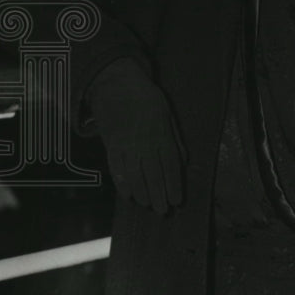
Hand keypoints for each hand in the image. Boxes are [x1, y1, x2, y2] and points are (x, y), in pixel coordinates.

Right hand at [85, 58, 186, 213]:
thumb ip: (175, 138)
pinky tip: (127, 195)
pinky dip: (121, 183)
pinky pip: (115, 167)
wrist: (117, 84)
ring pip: (135, 174)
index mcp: (162, 134)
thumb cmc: (146, 98)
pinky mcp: (111, 143)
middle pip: (154, 173)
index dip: (174, 184)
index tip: (177, 201)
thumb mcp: (167, 113)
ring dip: (142, 192)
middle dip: (159, 194)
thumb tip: (184, 161)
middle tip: (163, 211)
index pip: (171, 165)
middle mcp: (145, 142)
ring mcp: (126, 143)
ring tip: (147, 205)